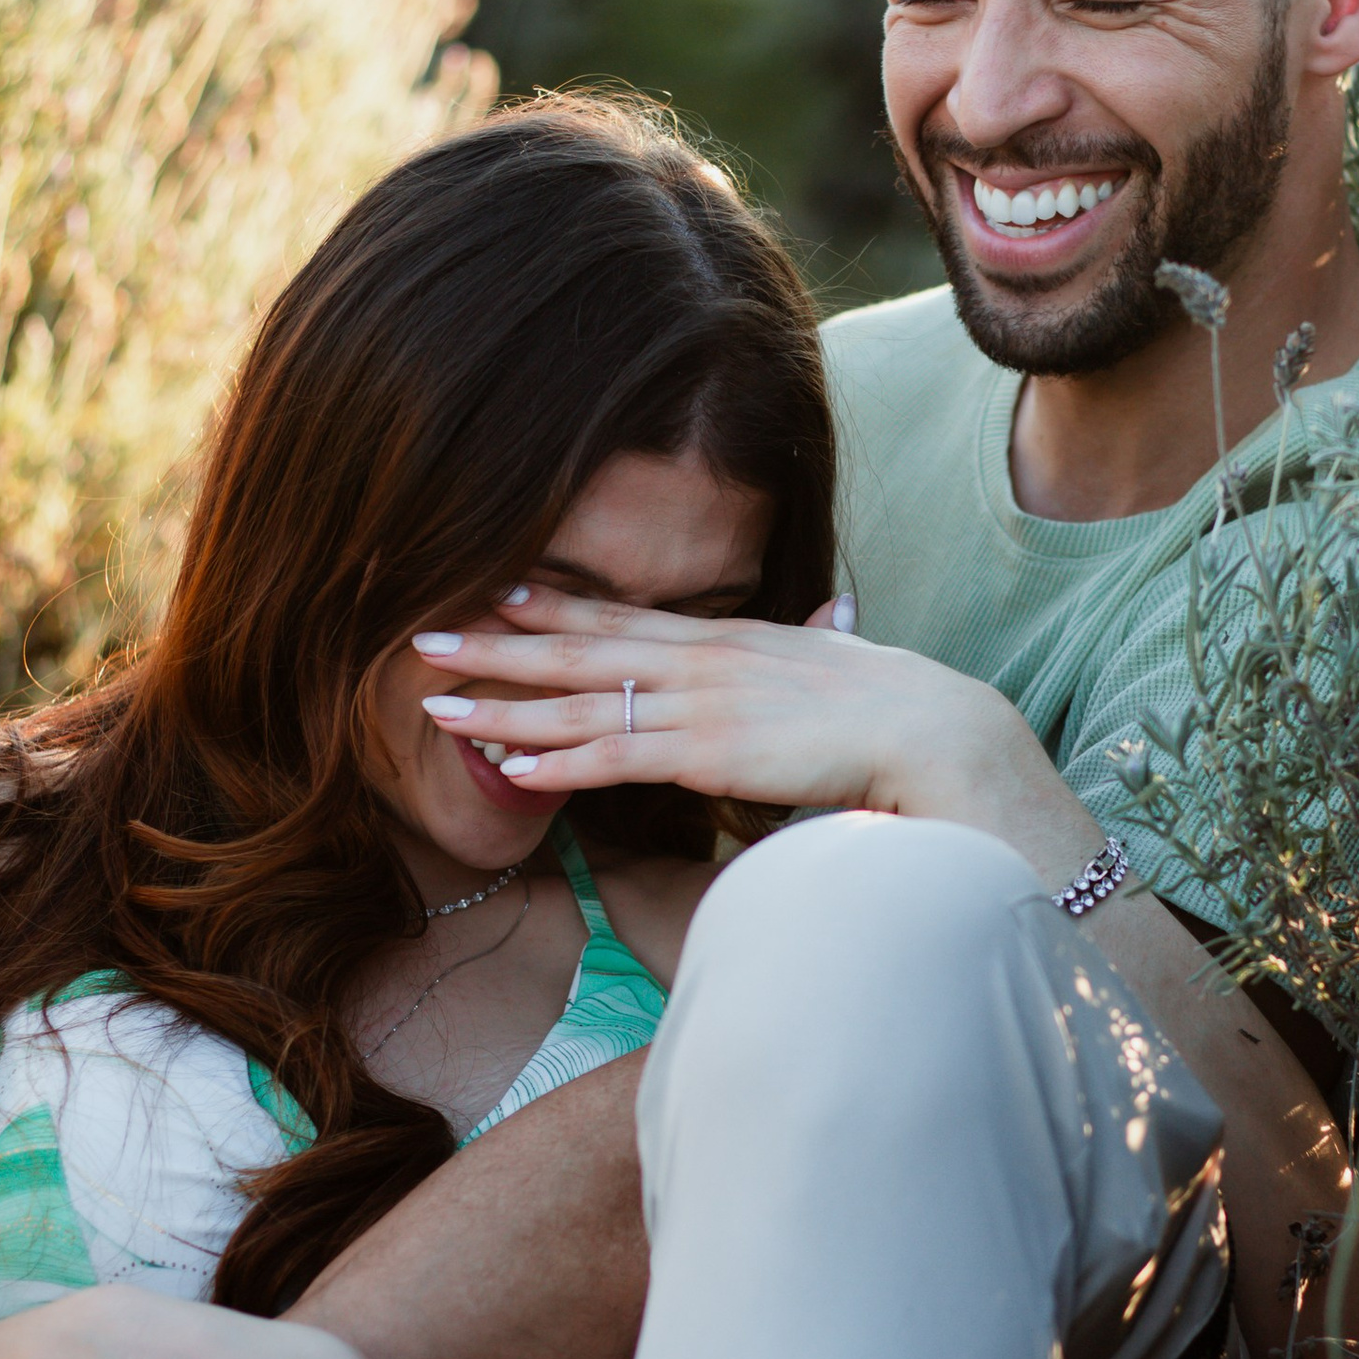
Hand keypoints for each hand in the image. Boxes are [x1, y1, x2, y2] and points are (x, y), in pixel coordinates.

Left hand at [413, 590, 1063, 838]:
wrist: (933, 729)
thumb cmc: (901, 706)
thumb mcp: (851, 657)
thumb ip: (828, 637)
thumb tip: (839, 614)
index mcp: (730, 640)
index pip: (629, 618)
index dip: (559, 605)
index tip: (500, 593)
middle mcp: (702, 661)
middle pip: (581, 647)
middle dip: (499, 643)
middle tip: (425, 634)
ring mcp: (698, 704)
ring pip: (579, 700)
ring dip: (503, 702)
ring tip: (435, 701)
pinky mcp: (705, 753)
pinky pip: (612, 755)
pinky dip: (555, 759)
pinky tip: (507, 765)